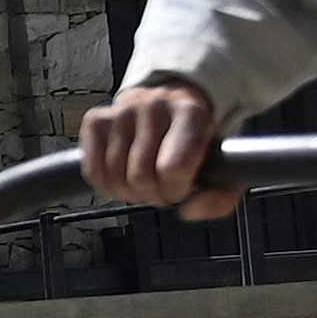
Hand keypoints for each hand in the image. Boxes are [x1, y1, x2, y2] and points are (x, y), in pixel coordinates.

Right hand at [80, 76, 235, 218]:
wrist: (171, 106)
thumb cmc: (195, 140)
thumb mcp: (223, 167)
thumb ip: (220, 197)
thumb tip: (189, 211)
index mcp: (190, 113)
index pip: (172, 168)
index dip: (176, 190)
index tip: (182, 188)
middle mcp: (153, 106)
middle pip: (140, 177)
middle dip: (152, 195)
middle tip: (163, 189)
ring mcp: (121, 111)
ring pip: (114, 178)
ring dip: (129, 193)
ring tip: (145, 182)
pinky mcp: (96, 119)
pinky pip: (93, 171)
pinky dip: (107, 185)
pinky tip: (123, 178)